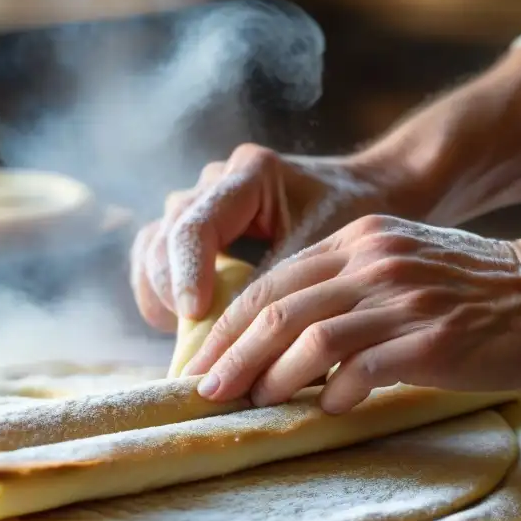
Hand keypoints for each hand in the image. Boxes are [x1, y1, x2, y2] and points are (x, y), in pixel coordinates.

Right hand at [129, 145, 420, 332]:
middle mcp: (215, 182)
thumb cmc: (353, 222)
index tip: (194, 315)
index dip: (189, 274)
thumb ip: (281, 290)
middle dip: (171, 292)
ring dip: (160, 295)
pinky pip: (158, 258)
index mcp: (249, 174)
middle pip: (164, 238)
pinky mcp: (192, 228)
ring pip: (152, 248)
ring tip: (186, 336)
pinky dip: (163, 294)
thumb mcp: (325, 255)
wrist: (368, 195)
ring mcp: (199, 202)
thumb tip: (247, 347)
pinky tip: (184, 327)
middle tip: (193, 339)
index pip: (196, 226)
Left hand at [183, 214, 520, 412]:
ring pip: (311, 339)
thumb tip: (278, 340)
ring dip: (273, 378)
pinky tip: (326, 409)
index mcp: (357, 242)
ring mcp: (403, 300)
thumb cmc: (467, 287)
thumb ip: (341, 286)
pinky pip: (363, 370)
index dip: (228, 325)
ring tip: (254, 405)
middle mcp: (373, 263)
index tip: (202, 361)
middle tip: (205, 392)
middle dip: (232, 355)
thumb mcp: (396, 262)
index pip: (270, 283)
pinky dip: (333, 393)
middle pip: (278, 310)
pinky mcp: (432, 341)